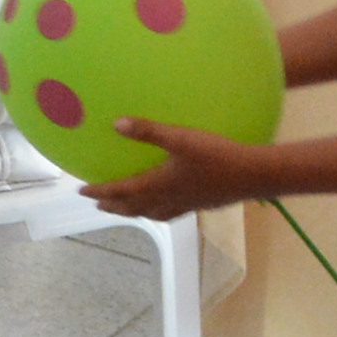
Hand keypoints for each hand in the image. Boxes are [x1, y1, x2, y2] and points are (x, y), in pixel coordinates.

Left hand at [81, 120, 280, 222]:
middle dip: (114, 206)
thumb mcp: (181, 138)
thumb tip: (116, 124)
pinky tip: (163, 203)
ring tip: (124, 208)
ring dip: (135, 211)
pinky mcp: (201, 204)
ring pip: (153, 212)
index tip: (82, 191)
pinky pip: (171, 212)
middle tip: (97, 204)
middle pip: (135, 208)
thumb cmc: (217, 154)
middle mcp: (170, 199)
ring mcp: (187, 204)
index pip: (123, 192)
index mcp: (160, 185)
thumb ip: (149, 131)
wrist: (254, 175)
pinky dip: (157, 210)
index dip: (101, 192)